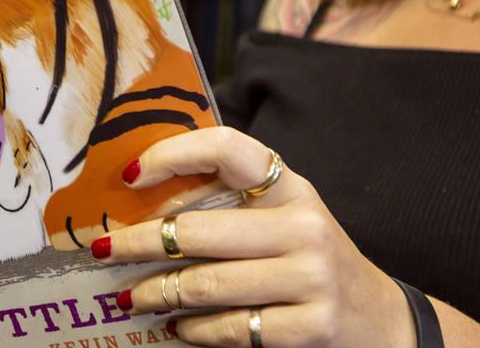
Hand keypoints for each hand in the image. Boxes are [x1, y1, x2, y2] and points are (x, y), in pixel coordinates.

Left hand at [90, 127, 415, 347]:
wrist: (378, 318)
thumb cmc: (308, 259)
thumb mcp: (281, 217)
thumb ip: (229, 202)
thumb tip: (140, 198)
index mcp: (291, 187)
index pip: (227, 149)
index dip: (173, 154)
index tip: (129, 175)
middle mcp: (303, 227)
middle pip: (197, 231)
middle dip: (137, 243)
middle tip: (101, 249)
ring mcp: (310, 279)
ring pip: (205, 285)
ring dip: (154, 292)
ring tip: (128, 296)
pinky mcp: (310, 327)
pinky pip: (230, 328)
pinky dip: (193, 329)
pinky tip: (175, 325)